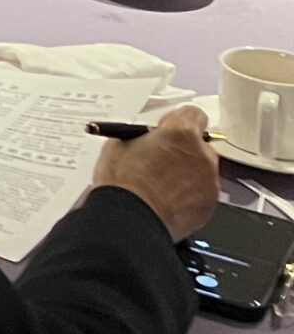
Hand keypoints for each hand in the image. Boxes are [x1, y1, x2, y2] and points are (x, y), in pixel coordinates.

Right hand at [91, 105, 218, 242]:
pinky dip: (190, 193)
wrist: (131, 219)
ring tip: (161, 184)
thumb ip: (146, 135)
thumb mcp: (122, 142)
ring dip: (187, 172)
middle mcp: (202, 154)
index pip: (194, 114)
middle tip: (160, 160)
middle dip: (183, 149)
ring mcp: (209, 181)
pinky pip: (203, 191)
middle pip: (199, 144)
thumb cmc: (123, 181)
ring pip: (202, 169)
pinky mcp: (210, 204)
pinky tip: (168, 199)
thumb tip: (152, 138)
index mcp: (181, 133)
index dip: (177, 121)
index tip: (166, 130)